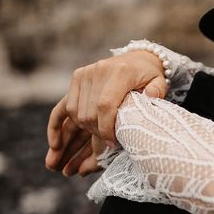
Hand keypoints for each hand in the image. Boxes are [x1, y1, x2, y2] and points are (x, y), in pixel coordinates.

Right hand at [45, 51, 167, 173]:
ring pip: (74, 113)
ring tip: (75, 155)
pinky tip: (55, 146)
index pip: (105, 105)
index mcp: (119, 73)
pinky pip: (63, 107)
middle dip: (94, 136)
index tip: (113, 144)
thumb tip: (150, 97)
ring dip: (75, 136)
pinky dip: (58, 126)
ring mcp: (84, 75)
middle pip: (88, 113)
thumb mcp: (159, 82)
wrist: (138, 59)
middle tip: (102, 150)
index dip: (106, 128)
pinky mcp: (76, 79)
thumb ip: (156, 91)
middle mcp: (98, 71)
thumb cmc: (150, 76)